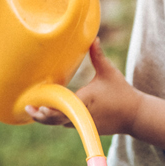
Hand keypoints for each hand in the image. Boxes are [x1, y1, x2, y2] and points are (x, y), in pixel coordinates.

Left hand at [25, 39, 140, 135]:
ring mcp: (84, 123)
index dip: (49, 109)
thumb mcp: (109, 72)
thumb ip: (98, 55)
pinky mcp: (86, 127)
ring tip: (32, 111)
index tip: (37, 105)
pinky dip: (57, 120)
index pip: (63, 107)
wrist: (135, 115)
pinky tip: (47, 114)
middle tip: (28, 109)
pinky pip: (67, 124)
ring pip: (60, 123)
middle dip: (42, 116)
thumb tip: (93, 37)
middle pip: (56, 119)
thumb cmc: (122, 92)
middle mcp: (82, 115)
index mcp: (85, 101)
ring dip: (47, 119)